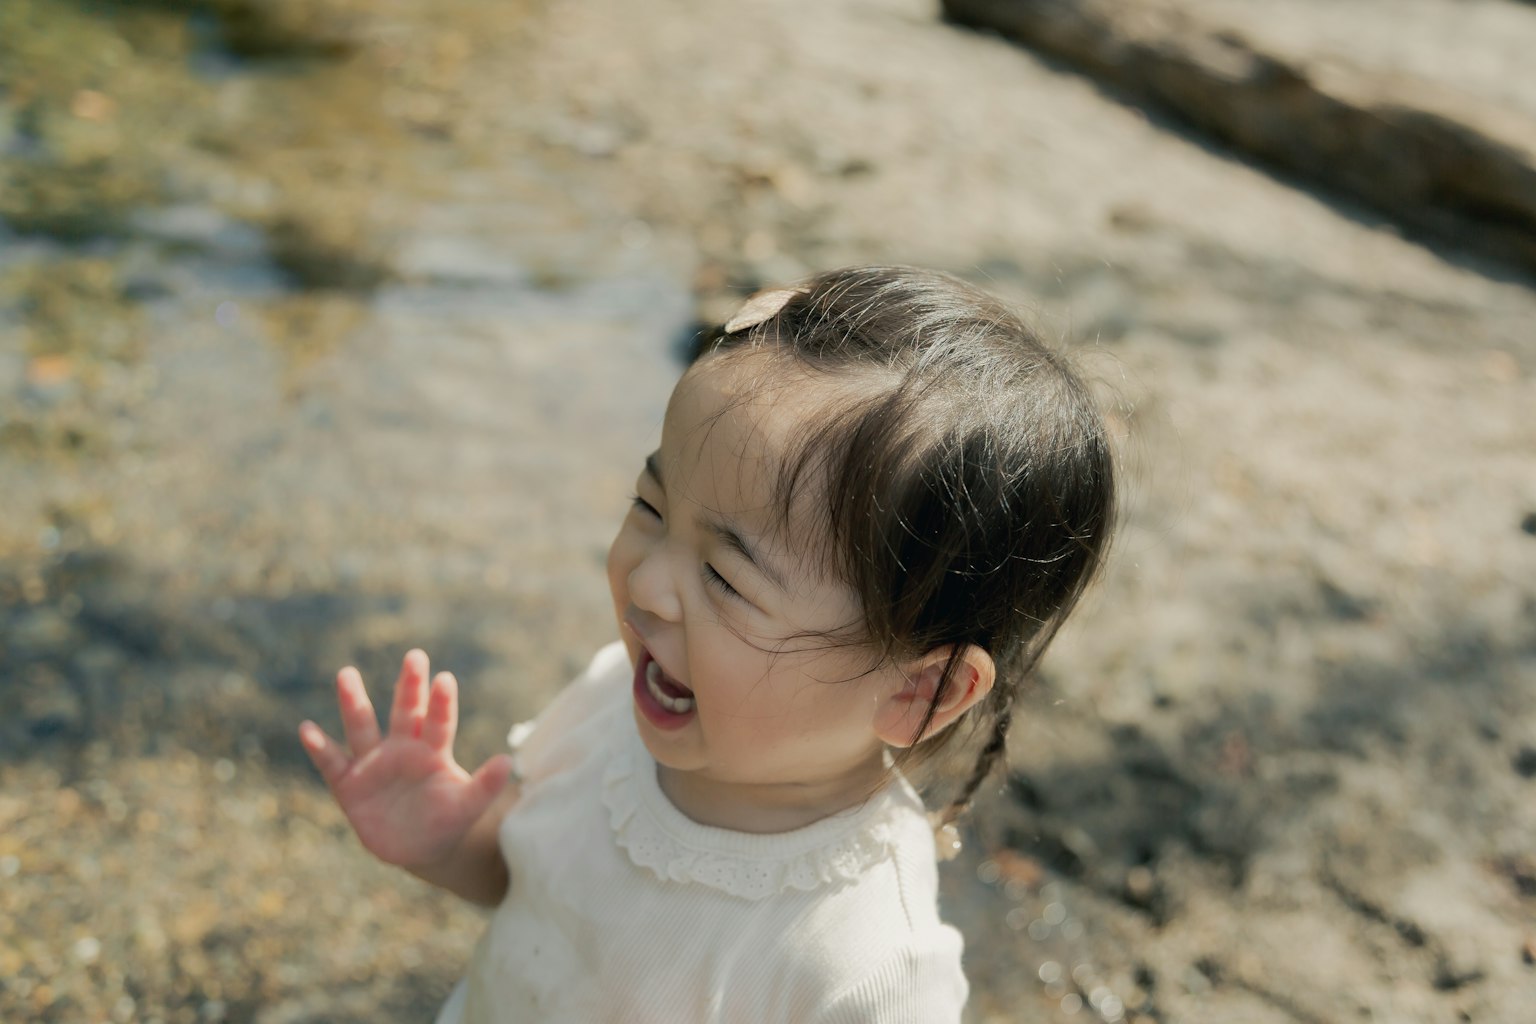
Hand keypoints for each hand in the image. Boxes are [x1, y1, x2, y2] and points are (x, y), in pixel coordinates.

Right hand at [298, 650, 512, 869]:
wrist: (419, 847)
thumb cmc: (447, 820)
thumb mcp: (467, 807)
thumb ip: (485, 786)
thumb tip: (507, 762)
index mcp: (433, 751)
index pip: (439, 722)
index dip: (441, 703)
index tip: (445, 679)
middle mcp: (402, 748)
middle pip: (406, 712)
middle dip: (410, 686)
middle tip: (416, 655)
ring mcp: (374, 764)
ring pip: (363, 727)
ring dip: (354, 703)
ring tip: (347, 674)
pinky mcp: (349, 785)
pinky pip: (332, 763)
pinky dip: (320, 748)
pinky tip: (307, 729)